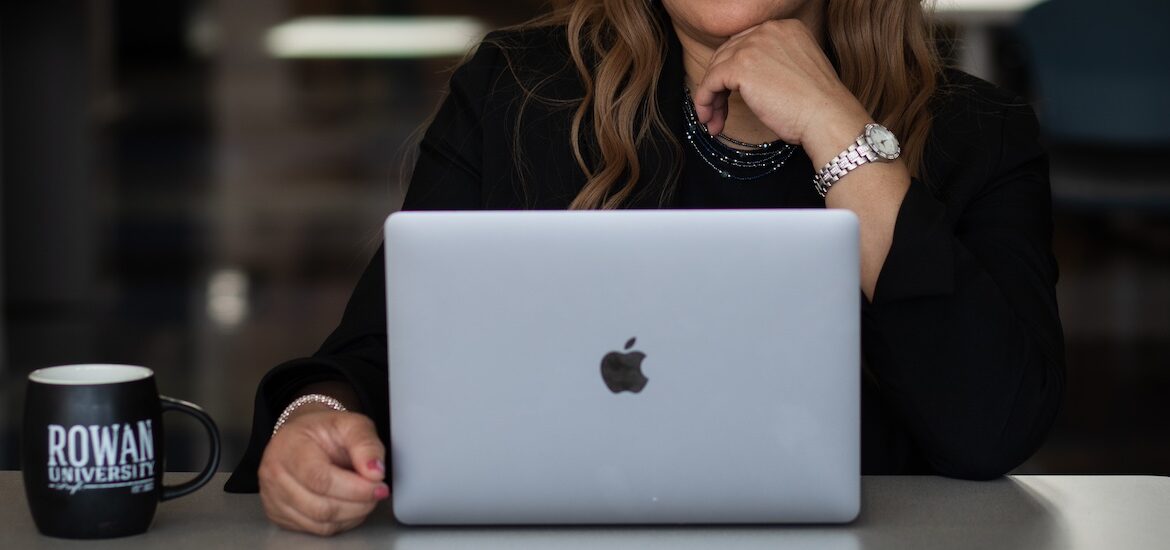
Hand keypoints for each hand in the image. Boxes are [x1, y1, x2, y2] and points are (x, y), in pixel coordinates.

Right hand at [258, 406, 388, 535]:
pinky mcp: (279, 514)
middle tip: (377, 492)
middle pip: (320, 506)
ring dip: (352, 515)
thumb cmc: (324, 430)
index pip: (320, 479)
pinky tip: (350, 506)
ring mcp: (273, 497)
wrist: (303, 435)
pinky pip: (315, 529)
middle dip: (358, 504)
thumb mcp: (351, 424)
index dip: (354, 488)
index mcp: (289, 447)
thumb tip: (375, 472)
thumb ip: (366, 445)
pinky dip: (340, 522)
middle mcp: (275, 474)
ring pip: (319, 523)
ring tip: (365, 497)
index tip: (378, 486)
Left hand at [690, 19, 870, 164]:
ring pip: (716, 69)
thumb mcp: (796, 71)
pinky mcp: (740, 66)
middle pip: (728, 54)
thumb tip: (744, 81)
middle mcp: (768, 30)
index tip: (730, 95)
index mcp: (785, 28)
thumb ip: (772, 64)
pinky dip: (704, 101)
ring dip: (711, 98)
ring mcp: (753, 45)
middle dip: (719, 85)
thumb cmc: (818, 105)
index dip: (733, 72)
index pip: (745, 45)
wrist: (827, 116)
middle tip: (718, 112)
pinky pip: (710, 82)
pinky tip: (709, 119)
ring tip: (713, 121)